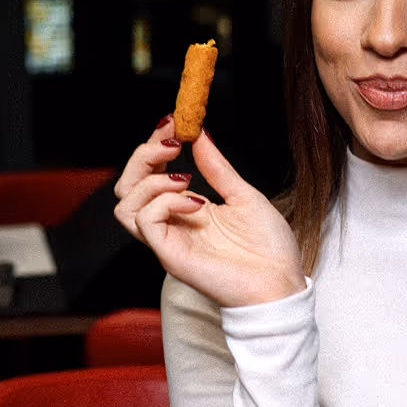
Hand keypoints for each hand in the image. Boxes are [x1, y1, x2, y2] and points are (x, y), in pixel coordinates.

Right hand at [114, 122, 306, 308]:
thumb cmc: (267, 248)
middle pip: (128, 187)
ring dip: (150, 181)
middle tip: (172, 142)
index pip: (150, 174)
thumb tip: (201, 134)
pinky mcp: (171, 256)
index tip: (172, 122)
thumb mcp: (243, 195)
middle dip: (143, 156)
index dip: (154, 145)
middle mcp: (171, 224)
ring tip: (185, 177)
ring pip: (126, 205)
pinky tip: (195, 202)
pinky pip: (146, 222)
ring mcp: (168, 241)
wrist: (280, 284)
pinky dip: (165, 202)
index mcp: (185, 209)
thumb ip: (218, 168)